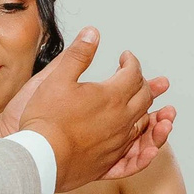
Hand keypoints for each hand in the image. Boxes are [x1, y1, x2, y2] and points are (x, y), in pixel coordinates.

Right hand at [0, 28, 172, 191]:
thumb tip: (92, 34)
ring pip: (143, 122)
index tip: (125, 58)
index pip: (133, 73)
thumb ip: (78, 55)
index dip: (130, 61)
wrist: (41, 158)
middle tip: (136, 77)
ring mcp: (118, 141)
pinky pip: (137, 151)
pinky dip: (146, 143)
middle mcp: (121, 119)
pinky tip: (149, 146)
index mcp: (111, 96)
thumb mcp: (57, 78)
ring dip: (149, 110)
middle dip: (143, 82)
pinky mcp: (111, 160)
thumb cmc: (46, 120)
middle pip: (144, 96)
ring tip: (152, 106)